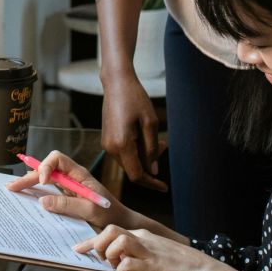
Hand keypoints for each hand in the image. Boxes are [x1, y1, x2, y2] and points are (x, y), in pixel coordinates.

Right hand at [5, 150, 137, 229]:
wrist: (119, 222)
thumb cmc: (109, 214)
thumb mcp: (89, 209)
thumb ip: (67, 204)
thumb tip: (43, 200)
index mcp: (78, 174)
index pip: (57, 159)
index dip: (46, 166)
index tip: (43, 181)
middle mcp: (71, 177)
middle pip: (46, 169)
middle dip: (30, 176)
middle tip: (12, 187)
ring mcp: (68, 186)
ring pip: (45, 179)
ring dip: (30, 182)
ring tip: (13, 188)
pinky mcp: (66, 196)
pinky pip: (48, 190)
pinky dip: (36, 191)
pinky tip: (26, 194)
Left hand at [76, 225, 216, 270]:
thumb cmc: (182, 267)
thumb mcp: (157, 256)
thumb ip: (139, 256)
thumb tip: (121, 265)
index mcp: (145, 236)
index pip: (113, 231)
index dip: (93, 240)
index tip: (79, 248)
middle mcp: (145, 240)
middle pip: (111, 230)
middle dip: (99, 244)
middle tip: (102, 260)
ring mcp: (148, 252)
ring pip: (118, 241)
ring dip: (111, 256)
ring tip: (116, 269)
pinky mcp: (152, 267)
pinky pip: (128, 264)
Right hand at [100, 74, 167, 191]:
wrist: (116, 83)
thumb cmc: (135, 99)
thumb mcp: (150, 123)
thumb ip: (151, 149)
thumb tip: (152, 171)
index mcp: (122, 145)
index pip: (136, 175)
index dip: (151, 183)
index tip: (164, 187)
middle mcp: (111, 148)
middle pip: (132, 170)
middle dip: (150, 166)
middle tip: (164, 145)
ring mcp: (107, 144)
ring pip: (128, 163)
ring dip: (144, 158)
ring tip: (157, 140)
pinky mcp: (107, 139)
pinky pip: (123, 154)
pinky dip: (136, 152)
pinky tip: (144, 137)